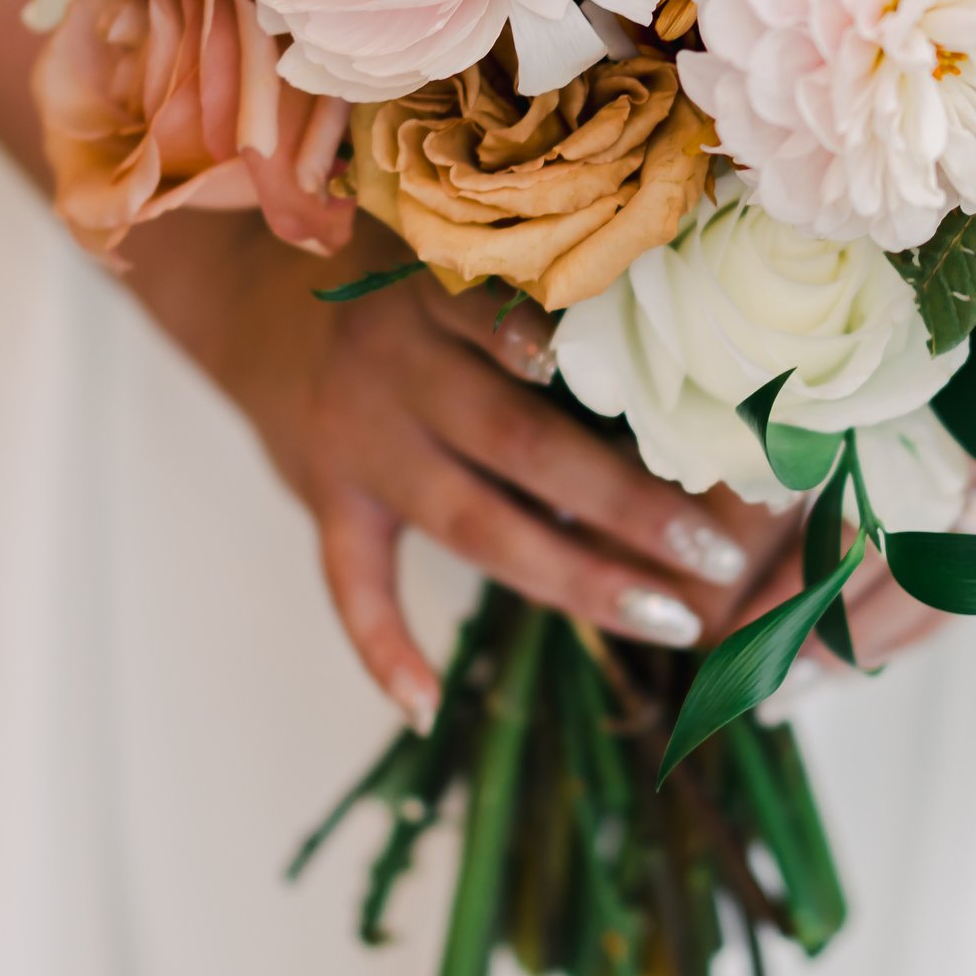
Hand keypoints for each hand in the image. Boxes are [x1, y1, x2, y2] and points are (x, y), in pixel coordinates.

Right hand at [125, 209, 796, 723]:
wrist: (256, 303)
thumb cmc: (409, 289)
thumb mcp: (468, 266)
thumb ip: (553, 306)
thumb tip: (698, 377)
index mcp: (449, 298)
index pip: (550, 348)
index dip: (629, 394)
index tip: (719, 439)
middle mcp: (403, 368)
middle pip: (524, 445)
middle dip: (629, 506)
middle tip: (718, 555)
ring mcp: (361, 441)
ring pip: (472, 521)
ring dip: (572, 577)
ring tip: (666, 619)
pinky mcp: (329, 500)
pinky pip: (350, 585)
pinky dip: (382, 650)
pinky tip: (426, 709)